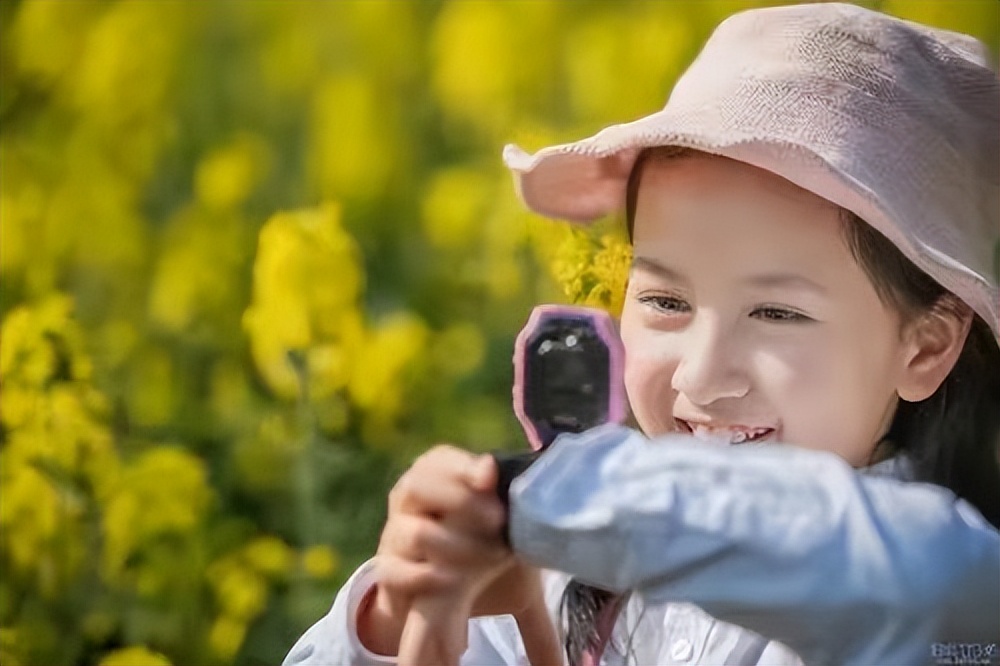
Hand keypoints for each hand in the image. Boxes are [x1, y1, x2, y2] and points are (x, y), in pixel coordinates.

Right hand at [357, 446, 519, 656]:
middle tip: (498, 519)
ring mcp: (394, 538)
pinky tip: (450, 580)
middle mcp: (407, 502)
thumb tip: (560, 494)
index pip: (437, 459)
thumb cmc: (475, 546)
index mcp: (432, 480)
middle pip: (417, 485)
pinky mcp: (388, 575)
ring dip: (451, 543)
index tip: (490, 474)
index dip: (462, 464)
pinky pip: (392, 572)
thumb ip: (517, 509)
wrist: (434, 592)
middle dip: (459, 498)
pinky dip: (422, 575)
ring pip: (412, 531)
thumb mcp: (497, 526)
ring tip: (489, 556)